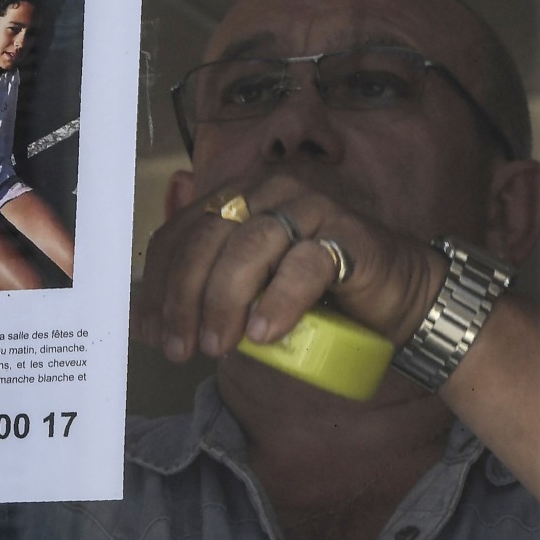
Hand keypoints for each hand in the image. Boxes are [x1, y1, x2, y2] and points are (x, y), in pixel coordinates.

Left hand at [131, 173, 446, 362]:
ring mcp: (308, 207)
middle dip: (184, 297)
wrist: (399, 295)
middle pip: (207, 238)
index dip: (158, 283)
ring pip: (249, 247)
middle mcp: (268, 191)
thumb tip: (140, 326)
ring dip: (224, 301)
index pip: (180, 234)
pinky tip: (262, 334)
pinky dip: (277, 302)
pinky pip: (303, 265)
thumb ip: (200, 299)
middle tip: (181, 348)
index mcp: (237, 197)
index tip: (151, 331)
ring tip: (218, 346)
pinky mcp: (345, 234)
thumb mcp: (248, 296)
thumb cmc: (317, 293)